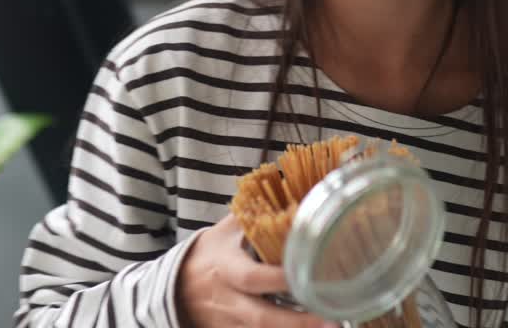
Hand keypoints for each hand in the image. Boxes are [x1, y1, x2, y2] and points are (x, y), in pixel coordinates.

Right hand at [177, 213, 336, 327]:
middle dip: (297, 323)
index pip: (251, 276)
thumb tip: (295, 193)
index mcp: (225, 268)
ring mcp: (229, 322)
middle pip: (261, 318)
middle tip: (332, 322)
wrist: (174, 287)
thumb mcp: (226, 231)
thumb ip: (258, 216)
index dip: (278, 278)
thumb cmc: (208, 254)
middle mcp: (228, 299)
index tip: (307, 274)